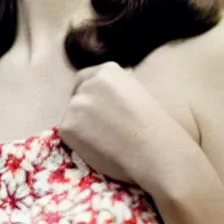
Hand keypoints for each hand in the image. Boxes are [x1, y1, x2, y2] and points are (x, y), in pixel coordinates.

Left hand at [58, 61, 194, 193]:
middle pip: (76, 97)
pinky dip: (78, 143)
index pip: (84, 79)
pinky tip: (98, 149)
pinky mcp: (68, 125)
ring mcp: (76, 103)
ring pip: (71, 116)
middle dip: (83, 112)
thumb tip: (99, 101)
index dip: (87, 95)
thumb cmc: (154, 129)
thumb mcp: (136, 94)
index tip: (94, 109)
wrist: (155, 153)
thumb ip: (113, 92)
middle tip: (100, 131)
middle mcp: (89, 83)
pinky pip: (67, 134)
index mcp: (108, 71)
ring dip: (81, 128)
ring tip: (104, 142)